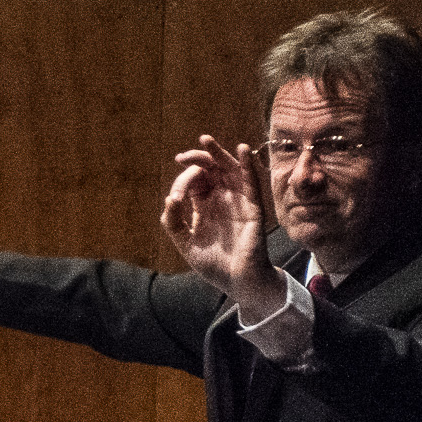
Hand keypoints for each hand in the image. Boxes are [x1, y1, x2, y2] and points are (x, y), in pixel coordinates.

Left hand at [160, 135, 282, 313]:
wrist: (237, 281)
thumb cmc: (214, 264)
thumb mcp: (186, 243)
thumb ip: (174, 223)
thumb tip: (169, 199)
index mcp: (205, 205)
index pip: (194, 182)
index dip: (182, 183)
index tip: (176, 199)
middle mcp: (221, 199)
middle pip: (211, 169)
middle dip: (197, 159)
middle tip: (182, 157)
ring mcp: (238, 200)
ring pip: (230, 169)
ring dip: (219, 153)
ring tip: (206, 141)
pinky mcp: (253, 206)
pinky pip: (252, 181)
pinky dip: (247, 165)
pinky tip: (242, 150)